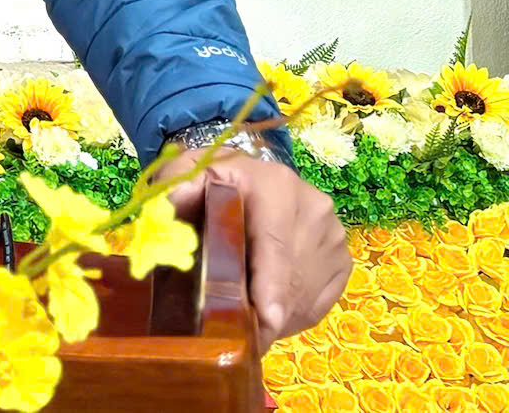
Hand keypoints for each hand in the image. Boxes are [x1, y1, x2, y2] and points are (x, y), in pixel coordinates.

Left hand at [162, 144, 350, 349]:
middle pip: (291, 278)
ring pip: (305, 296)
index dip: (270, 286)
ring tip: (241, 319)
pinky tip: (262, 310)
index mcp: (276, 186)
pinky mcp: (341, 261)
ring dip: (274, 317)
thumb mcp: (185, 175)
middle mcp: (314, 210)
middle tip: (234, 336)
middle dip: (262, 312)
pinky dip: (289, 315)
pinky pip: (316, 304)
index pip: (275, 245)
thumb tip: (168, 210)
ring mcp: (333, 237)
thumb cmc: (210, 181)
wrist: (247, 178)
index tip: (266, 320)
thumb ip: (175, 191)